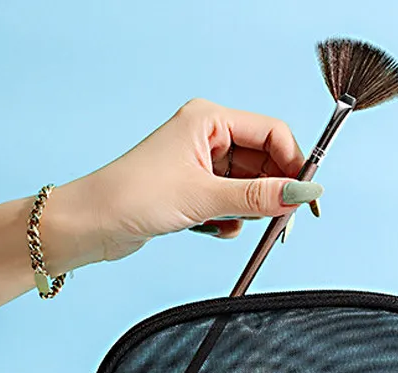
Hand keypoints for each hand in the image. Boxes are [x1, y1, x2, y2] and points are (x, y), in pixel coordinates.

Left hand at [56, 97, 323, 264]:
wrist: (93, 225)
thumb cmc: (134, 196)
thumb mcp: (205, 197)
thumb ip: (258, 196)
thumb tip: (301, 194)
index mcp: (209, 119)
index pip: (272, 133)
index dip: (294, 164)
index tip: (305, 197)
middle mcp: (206, 136)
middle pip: (264, 161)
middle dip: (271, 192)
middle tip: (278, 220)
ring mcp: (200, 164)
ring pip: (249, 186)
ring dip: (246, 209)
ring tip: (227, 222)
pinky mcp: (194, 189)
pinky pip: (231, 203)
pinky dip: (229, 219)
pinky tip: (212, 227)